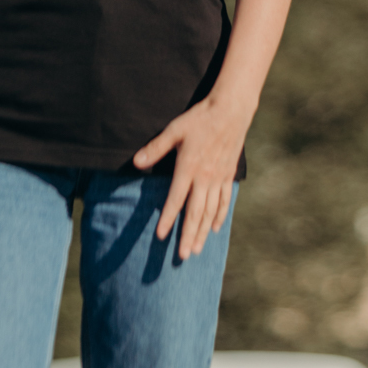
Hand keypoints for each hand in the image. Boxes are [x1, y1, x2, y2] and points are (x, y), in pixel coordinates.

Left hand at [133, 95, 248, 260]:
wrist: (231, 111)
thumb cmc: (199, 119)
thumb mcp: (174, 130)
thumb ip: (155, 148)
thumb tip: (136, 163)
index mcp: (188, 168)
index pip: (175, 200)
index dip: (167, 219)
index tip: (161, 236)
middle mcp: (204, 178)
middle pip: (195, 213)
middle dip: (188, 236)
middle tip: (183, 256)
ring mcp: (218, 178)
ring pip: (210, 212)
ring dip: (203, 232)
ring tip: (197, 249)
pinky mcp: (228, 175)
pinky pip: (224, 201)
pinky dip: (219, 216)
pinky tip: (214, 228)